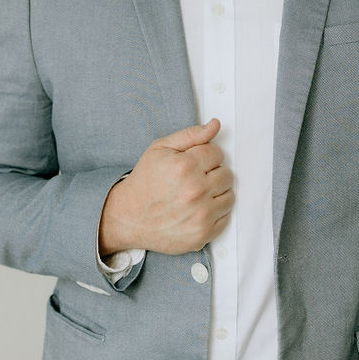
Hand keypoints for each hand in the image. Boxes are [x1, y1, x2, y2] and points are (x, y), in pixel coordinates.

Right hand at [99, 119, 232, 257]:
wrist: (128, 217)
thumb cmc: (145, 182)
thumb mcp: (160, 149)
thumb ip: (191, 135)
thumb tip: (215, 125)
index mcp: (185, 166)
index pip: (217, 153)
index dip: (206, 156)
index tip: (194, 163)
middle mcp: (195, 191)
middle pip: (227, 174)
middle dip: (213, 173)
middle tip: (195, 179)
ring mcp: (200, 215)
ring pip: (229, 195)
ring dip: (217, 193)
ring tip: (197, 194)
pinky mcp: (203, 234)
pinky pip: (225, 217)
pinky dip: (215, 212)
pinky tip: (198, 209)